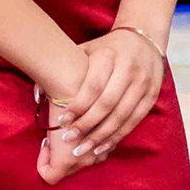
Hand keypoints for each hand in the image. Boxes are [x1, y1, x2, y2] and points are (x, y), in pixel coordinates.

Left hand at [38, 25, 165, 181]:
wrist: (144, 40)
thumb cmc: (107, 50)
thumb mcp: (87, 50)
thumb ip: (65, 69)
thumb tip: (38, 94)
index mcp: (109, 56)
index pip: (93, 86)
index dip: (78, 106)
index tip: (62, 121)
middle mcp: (128, 69)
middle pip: (107, 103)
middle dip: (87, 125)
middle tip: (69, 140)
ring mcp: (143, 83)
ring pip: (121, 115)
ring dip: (101, 136)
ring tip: (83, 149)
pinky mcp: (151, 95)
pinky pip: (134, 120)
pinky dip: (118, 135)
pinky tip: (103, 146)